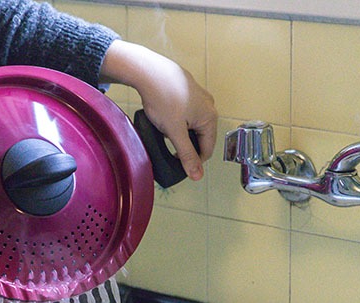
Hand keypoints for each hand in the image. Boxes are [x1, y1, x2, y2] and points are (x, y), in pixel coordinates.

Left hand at [100, 40, 216, 180]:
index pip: (207, 150)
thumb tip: (197, 175)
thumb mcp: (175, 133)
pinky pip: (185, 112)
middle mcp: (209, 106)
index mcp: (210, 117)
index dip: (192, 160)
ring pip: (191, 124)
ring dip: (179, 131)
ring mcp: (199, 96)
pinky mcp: (187, 90)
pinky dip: (175, 118)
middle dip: (184, 143)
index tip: (177, 162)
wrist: (149, 71)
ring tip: (164, 127)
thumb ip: (186, 155)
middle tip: (167, 142)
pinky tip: (163, 115)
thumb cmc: (163, 98)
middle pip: (200, 136)